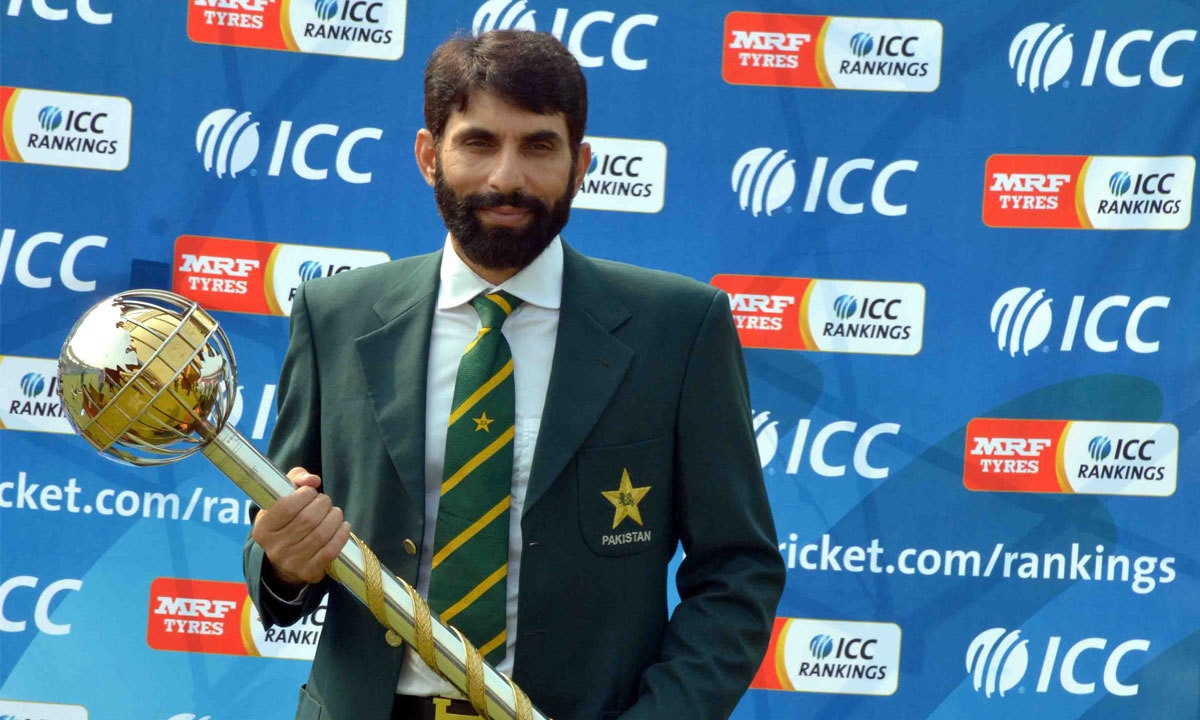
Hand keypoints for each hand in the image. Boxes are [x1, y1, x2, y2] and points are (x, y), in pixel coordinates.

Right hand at [252, 467, 351, 587]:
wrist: (283, 560)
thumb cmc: (285, 521)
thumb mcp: (281, 498)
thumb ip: (295, 480)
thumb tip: (313, 480)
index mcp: (263, 529)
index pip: (287, 507)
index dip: (305, 495)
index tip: (311, 492)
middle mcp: (274, 548)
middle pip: (307, 520)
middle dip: (323, 505)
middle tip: (325, 502)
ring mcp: (291, 563)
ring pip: (321, 535)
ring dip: (335, 518)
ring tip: (335, 513)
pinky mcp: (309, 572)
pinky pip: (330, 551)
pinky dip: (341, 535)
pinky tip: (343, 526)